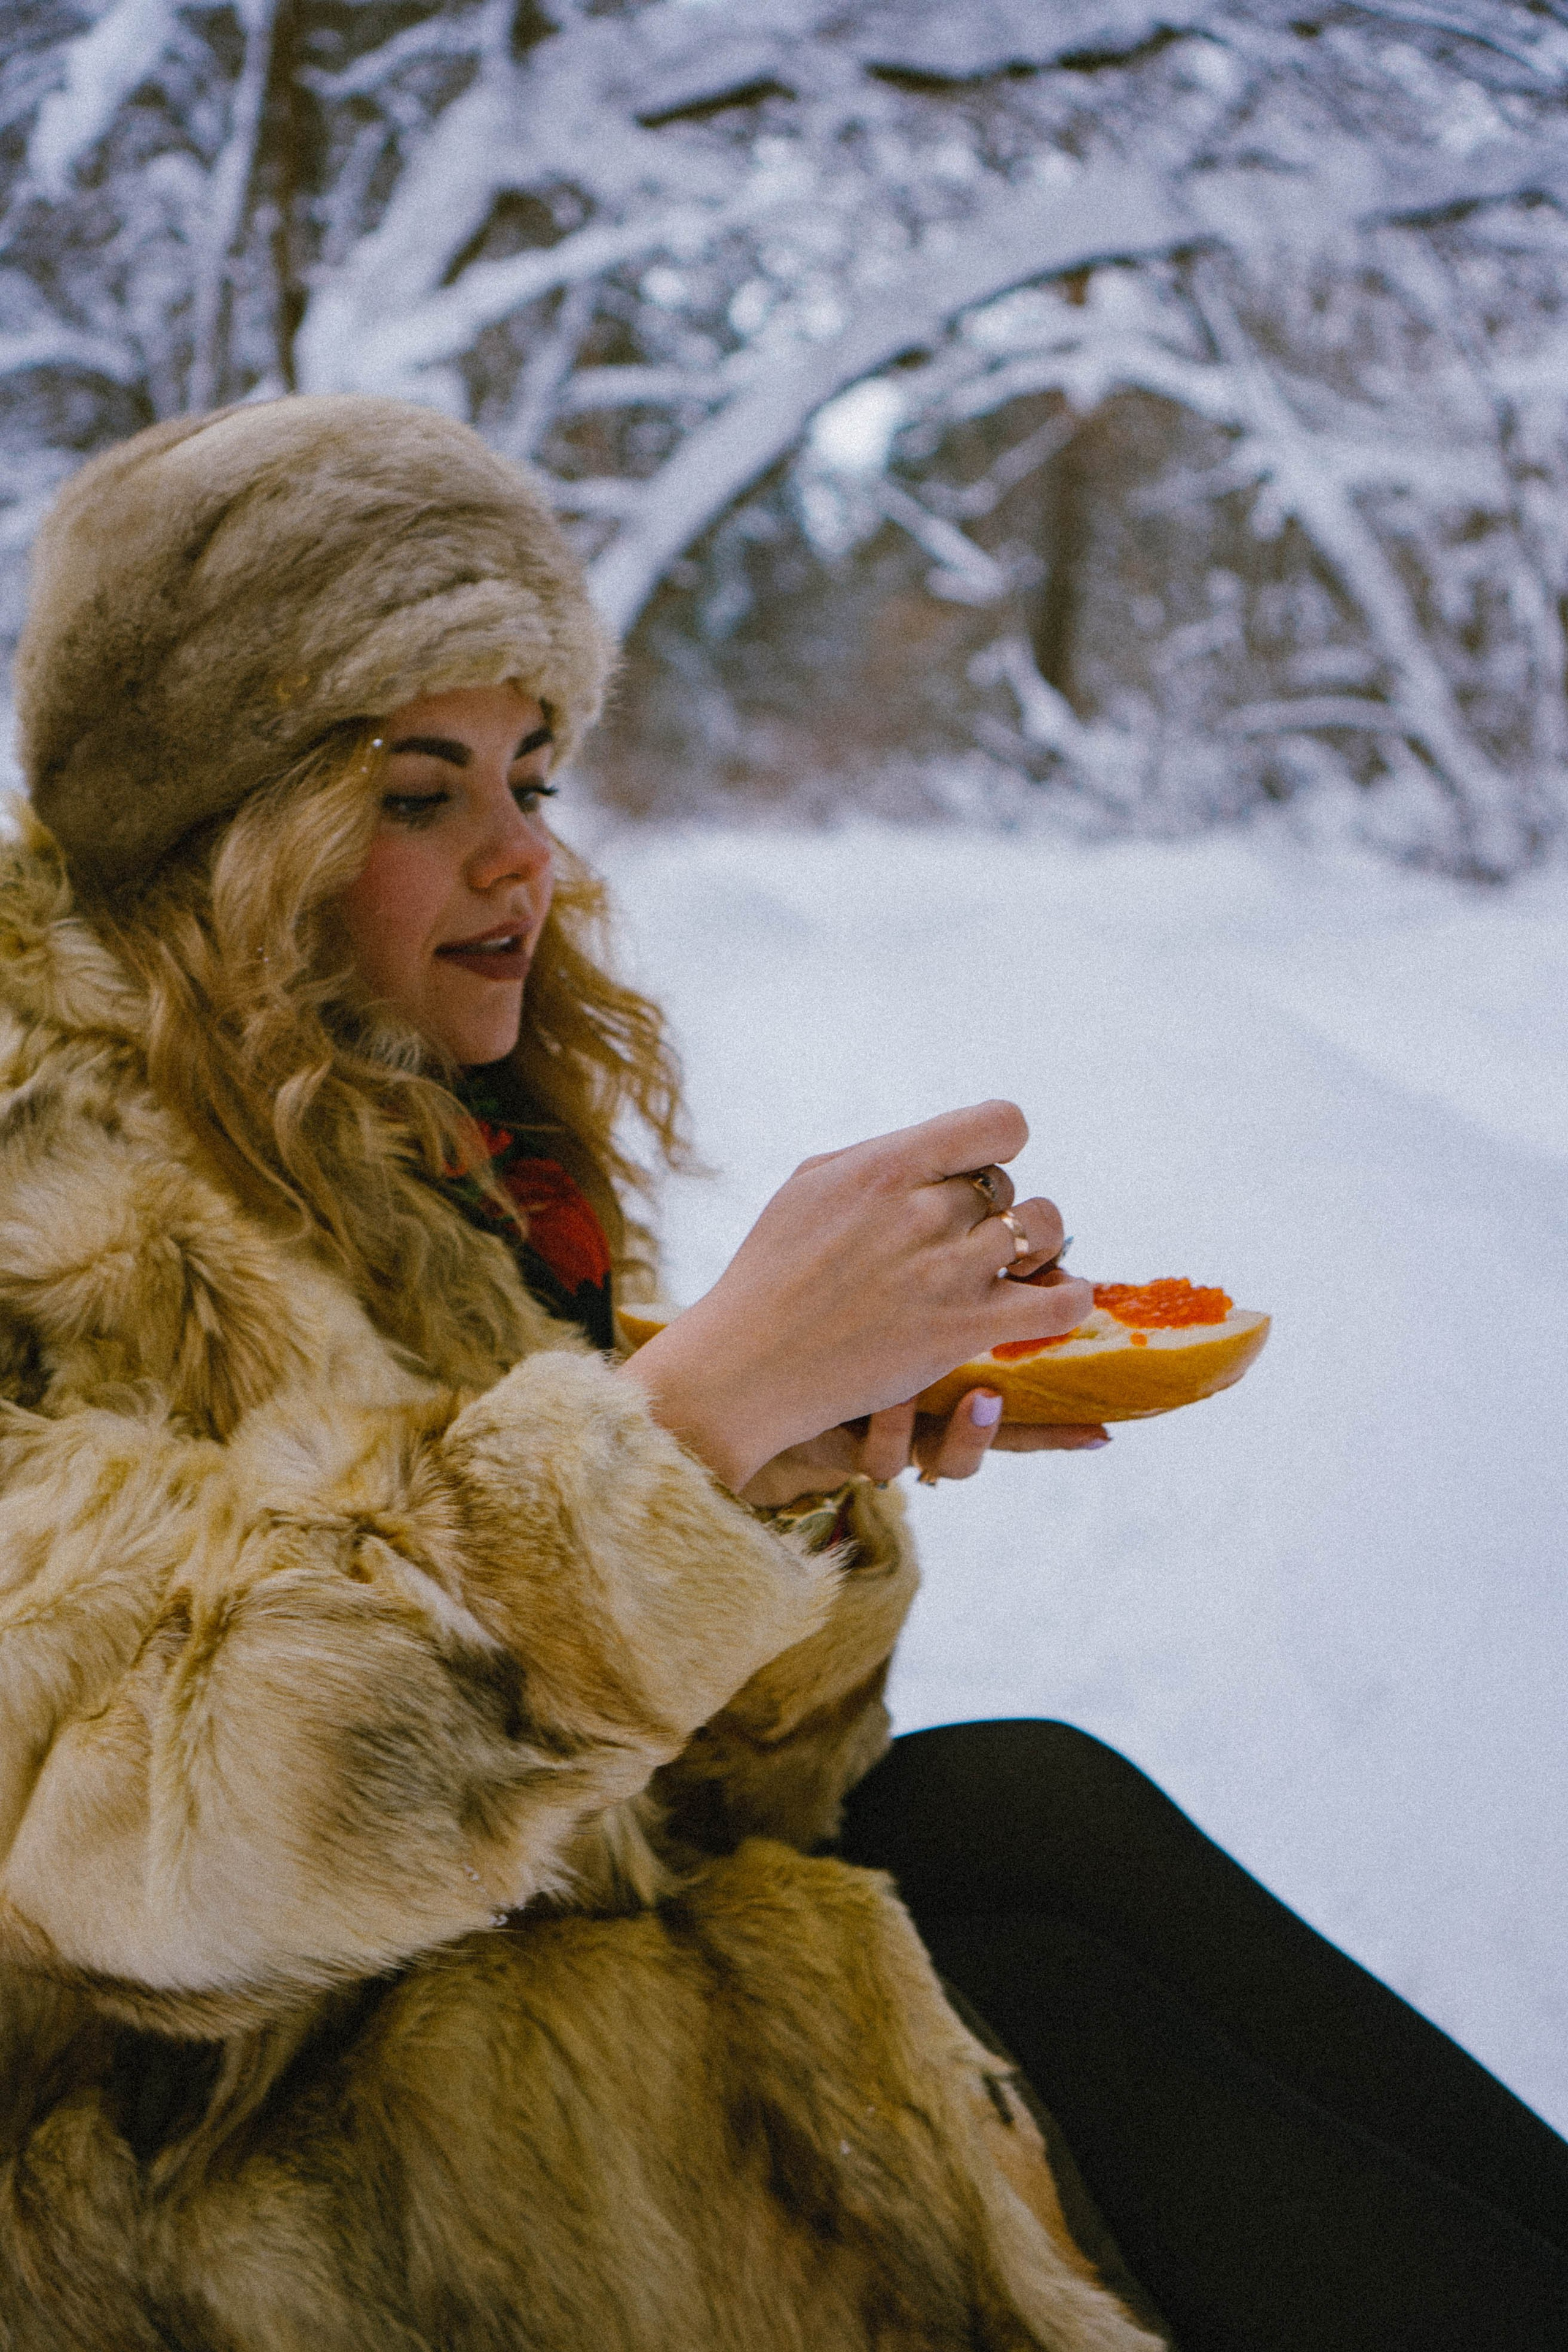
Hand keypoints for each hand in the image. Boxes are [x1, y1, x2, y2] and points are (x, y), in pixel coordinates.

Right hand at [620, 1102, 1093, 1490]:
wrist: (747, 1365)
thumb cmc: (772, 1271)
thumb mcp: (812, 1183)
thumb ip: (884, 1156)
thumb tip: (942, 1147)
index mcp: (887, 1165)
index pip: (999, 1123)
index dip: (995, 1144)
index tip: (973, 1169)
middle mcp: (923, 1211)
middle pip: (1007, 1184)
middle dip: (989, 1208)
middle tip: (957, 1239)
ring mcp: (947, 1273)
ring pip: (1043, 1231)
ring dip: (1033, 1247)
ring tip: (1008, 1266)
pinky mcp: (963, 1332)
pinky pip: (1058, 1302)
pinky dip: (1067, 1298)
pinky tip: (1050, 1300)